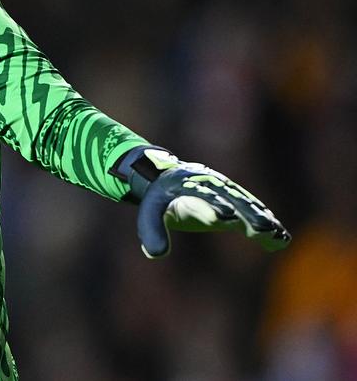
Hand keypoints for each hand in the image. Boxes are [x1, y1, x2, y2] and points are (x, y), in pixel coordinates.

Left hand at [113, 147, 290, 257]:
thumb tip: (154, 254)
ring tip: (276, 235)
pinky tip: (281, 238)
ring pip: (247, 204)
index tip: (226, 218)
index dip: (213, 206)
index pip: (202, 196)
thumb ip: (152, 231)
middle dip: (246, 213)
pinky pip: (254, 210)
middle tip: (261, 229)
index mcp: (187, 185)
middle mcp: (211, 185)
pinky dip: (267, 222)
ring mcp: (226, 191)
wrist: (171, 177)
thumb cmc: (159, 199)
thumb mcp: (149, 212)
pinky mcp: (236, 200)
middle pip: (232, 199)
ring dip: (262, 219)